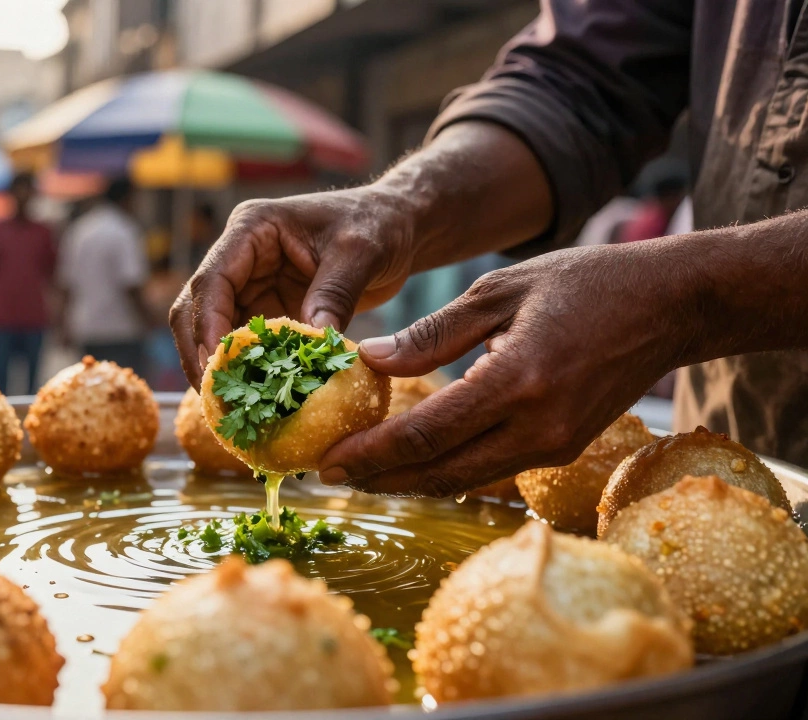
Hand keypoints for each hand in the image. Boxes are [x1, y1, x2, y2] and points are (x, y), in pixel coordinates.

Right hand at [170, 186, 418, 386]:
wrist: (396, 227)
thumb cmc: (377, 224)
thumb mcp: (360, 253)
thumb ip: (334, 293)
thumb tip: (311, 340)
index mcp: (251, 229)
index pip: (212, 279)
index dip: (207, 324)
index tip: (215, 364)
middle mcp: (240, 258)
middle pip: (197, 308)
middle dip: (200, 354)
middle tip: (215, 399)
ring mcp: (250, 286)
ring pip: (212, 332)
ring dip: (218, 368)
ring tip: (228, 409)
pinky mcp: (267, 311)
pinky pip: (246, 346)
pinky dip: (246, 372)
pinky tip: (253, 401)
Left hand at [318, 242, 701, 496]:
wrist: (670, 305)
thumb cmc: (584, 283)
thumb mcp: (498, 291)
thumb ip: (431, 333)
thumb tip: (369, 361)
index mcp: (517, 381)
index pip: (426, 435)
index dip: (370, 454)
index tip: (325, 462)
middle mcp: (538, 427)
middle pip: (439, 472)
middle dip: (379, 479)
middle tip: (327, 477)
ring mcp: (555, 445)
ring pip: (464, 479)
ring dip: (409, 480)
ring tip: (358, 473)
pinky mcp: (564, 450)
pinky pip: (490, 470)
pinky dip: (446, 469)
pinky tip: (411, 461)